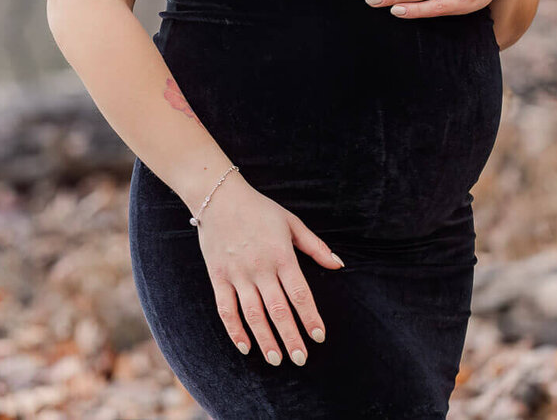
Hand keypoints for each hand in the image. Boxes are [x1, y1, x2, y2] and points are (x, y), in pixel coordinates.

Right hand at [192, 176, 345, 365]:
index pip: (299, 293)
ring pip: (253, 314)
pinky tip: (245, 346)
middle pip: (278, 309)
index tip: (319, 337)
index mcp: (281, 255)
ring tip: (276, 360)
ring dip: (265, 339)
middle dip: (290, 337)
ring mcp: (237, 274)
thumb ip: (316, 246)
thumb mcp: (292, 222)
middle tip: (300, 359)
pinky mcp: (218, 276)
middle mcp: (260, 268)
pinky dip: (234, 329)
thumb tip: (338, 265)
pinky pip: (226, 309)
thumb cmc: (260, 209)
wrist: (219, 196)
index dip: (310, 317)